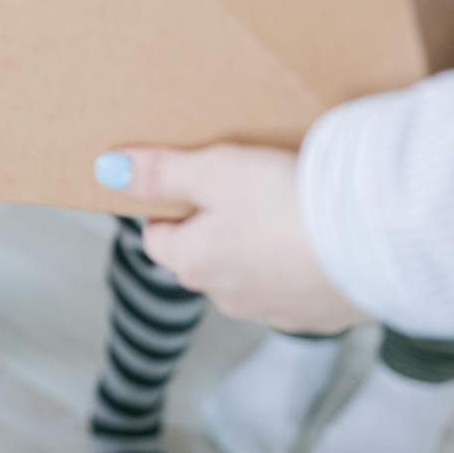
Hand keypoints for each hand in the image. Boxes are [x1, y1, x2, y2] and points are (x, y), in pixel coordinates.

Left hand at [96, 144, 364, 332]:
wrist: (375, 242)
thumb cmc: (287, 202)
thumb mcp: (214, 171)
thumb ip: (160, 172)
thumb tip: (108, 170)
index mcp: (194, 263)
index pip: (157, 239)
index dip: (165, 208)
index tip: (184, 184)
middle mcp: (228, 297)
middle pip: (201, 258)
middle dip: (210, 227)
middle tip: (238, 189)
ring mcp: (276, 311)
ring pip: (247, 275)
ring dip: (254, 247)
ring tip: (280, 208)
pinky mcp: (320, 313)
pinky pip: (293, 286)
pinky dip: (295, 264)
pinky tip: (313, 237)